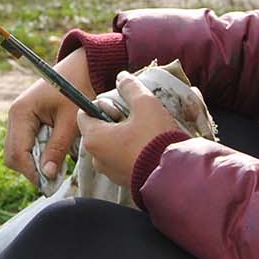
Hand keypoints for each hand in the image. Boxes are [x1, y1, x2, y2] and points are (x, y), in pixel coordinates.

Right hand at [4, 48, 95, 185]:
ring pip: (18, 153)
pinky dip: (39, 154)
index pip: (17, 152)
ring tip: (58, 165)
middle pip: (13, 156)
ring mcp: (19, 119)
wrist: (81, 69)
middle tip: (55, 178)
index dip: (31, 172)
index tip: (49, 185)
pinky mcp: (27, 122)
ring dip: (36, 162)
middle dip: (31, 169)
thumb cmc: (77, 89)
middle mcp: (15, 116)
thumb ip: (57, 148)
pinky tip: (55, 153)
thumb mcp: (70, 121)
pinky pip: (26, 145)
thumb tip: (47, 175)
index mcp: (21, 112)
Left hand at [78, 72, 181, 189]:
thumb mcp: (145, 104)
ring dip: (124, 136)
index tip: (121, 106)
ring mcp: (110, 172)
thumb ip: (130, 88)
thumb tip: (121, 77)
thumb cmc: (155, 138)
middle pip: (98, 130)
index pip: (84, 113)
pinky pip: (122, 160)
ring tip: (145, 132)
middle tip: (136, 118)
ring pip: (111, 146)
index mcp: (94, 138)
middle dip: (114, 121)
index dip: (101, 105)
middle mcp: (96, 158)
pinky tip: (149, 147)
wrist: (174, 176)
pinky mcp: (124, 181)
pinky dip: (131, 151)